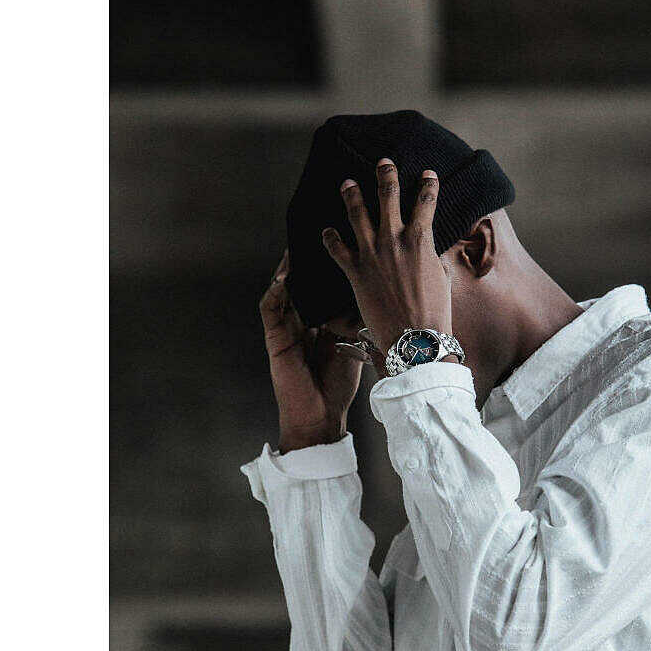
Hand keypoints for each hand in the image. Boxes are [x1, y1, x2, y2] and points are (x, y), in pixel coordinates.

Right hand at [259, 250, 362, 452]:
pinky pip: (270, 308)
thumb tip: (380, 289)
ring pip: (283, 289)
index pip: (322, 286)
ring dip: (289, 269)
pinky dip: (275, 291)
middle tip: (316, 234)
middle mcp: (301, 320)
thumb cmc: (338, 384)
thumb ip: (359, 318)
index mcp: (320, 320)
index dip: (327, 266)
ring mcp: (285, 328)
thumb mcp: (353, 343)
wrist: (321, 416)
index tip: (339, 241)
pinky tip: (284, 277)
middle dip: (307, 260)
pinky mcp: (274, 339)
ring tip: (297, 246)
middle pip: (301, 282)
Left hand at [321, 159, 452, 356]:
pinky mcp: (355, 272)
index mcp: (420, 240)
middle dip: (386, 175)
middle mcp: (394, 240)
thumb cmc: (434, 311)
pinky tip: (326, 230)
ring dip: (352, 194)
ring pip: (357, 214)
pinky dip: (330, 238)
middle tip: (383, 162)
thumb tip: (428, 249)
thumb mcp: (441, 276)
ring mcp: (371, 254)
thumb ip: (430, 256)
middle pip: (388, 196)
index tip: (428, 173)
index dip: (428, 185)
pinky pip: (337, 249)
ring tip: (348, 182)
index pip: (426, 202)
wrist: (414, 337)